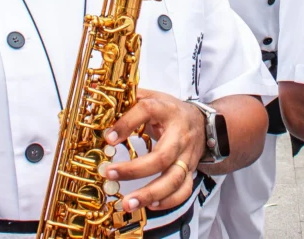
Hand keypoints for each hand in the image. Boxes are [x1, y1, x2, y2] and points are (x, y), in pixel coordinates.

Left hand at [101, 89, 207, 211]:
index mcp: (167, 110)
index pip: (148, 111)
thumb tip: (100, 105)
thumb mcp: (153, 98)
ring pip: (173, 178)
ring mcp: (186, 155)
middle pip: (162, 156)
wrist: (203, 122)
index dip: (127, 123)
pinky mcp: (190, 170)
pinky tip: (150, 205)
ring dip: (150, 193)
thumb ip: (129, 100)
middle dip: (134, 170)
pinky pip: (184, 190)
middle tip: (109, 174)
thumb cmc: (170, 112)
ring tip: (127, 203)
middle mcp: (179, 135)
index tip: (108, 138)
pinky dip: (168, 201)